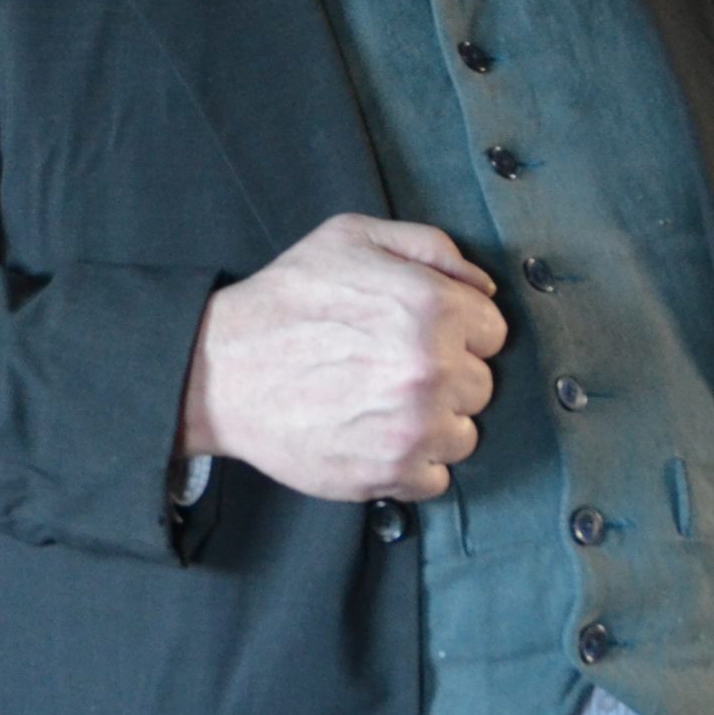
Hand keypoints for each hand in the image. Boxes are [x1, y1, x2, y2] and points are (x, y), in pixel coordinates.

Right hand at [178, 213, 503, 502]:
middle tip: (390, 368)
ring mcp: (416, 425)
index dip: (456, 330)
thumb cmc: (284, 302)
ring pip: (464, 434)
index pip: (492, 331)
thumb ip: (430, 247)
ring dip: (433, 423)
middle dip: (445, 376)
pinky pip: (436, 477)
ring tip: (381, 405)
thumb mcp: (350, 237)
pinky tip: (374, 435)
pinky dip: (411, 464)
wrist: (221, 371)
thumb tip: (484, 285)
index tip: (418, 335)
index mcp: (432, 306)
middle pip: (481, 384)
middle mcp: (433, 367)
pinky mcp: (392, 471)